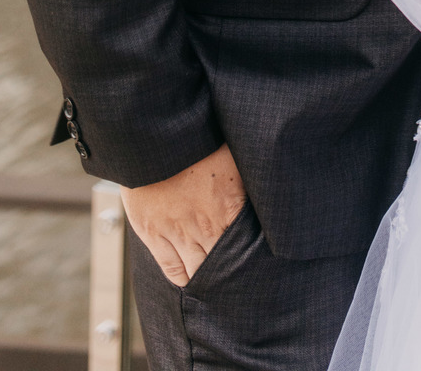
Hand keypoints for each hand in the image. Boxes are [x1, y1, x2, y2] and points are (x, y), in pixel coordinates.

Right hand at [121, 144, 246, 286]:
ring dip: (208, 278)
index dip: (254, 257)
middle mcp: (205, 224)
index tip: (260, 264)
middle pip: (223, 262)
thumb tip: (267, 188)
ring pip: (198, 270)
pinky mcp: (153, 233)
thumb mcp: (232, 155)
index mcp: (229, 205)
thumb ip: (246, 180)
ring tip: (217, 285)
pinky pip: (172, 268)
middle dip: (232, 272)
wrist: (154, 135)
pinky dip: (183, 278)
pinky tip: (191, 282)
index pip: (247, 244)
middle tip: (240, 281)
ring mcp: (178, 232)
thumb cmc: (197, 137)